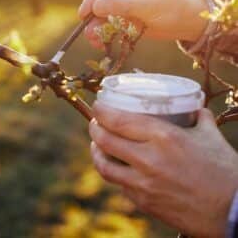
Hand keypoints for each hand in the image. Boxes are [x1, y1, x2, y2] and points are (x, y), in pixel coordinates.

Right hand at [79, 0, 209, 47]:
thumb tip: (95, 7)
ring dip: (96, 27)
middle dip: (93, 16)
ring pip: (102, 12)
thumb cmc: (171, 6)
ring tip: (95, 41)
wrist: (187, 22)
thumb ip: (119, 4)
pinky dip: (104, 32)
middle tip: (87, 31)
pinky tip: (101, 42)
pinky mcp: (123, 13)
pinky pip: (108, 22)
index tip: (84, 12)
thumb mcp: (145, 4)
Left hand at [89, 102, 237, 236]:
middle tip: (95, 123)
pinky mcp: (143, 202)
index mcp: (163, 137)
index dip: (101, 111)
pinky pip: (118, 184)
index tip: (98, 106)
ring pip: (103, 166)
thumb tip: (194, 107)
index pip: (118, 120)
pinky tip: (117, 166)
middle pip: (104, 140)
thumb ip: (199, 117)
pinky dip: (114, 172)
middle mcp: (148, 160)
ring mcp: (143, 184)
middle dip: (94, 129)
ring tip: (97, 144)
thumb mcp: (210, 136)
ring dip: (95, 152)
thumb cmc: (224, 171)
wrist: (233, 211)